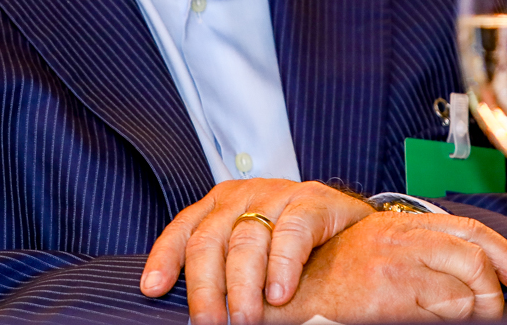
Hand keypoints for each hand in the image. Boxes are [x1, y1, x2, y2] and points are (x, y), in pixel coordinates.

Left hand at [140, 179, 373, 324]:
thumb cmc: (295, 249)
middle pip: (210, 241)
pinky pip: (291, 233)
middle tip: (210, 324)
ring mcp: (277, 195)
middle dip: (205, 289)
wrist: (354, 230)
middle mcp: (242, 196)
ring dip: (242, 286)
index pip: (184, 229)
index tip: (152, 289)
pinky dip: (283, 267)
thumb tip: (201, 311)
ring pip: (247, 240)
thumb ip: (224, 272)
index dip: (165, 258)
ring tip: (244, 319)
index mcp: (219, 206)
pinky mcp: (312, 200)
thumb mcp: (251, 254)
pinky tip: (280, 295)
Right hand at [266, 212, 506, 322]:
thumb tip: (476, 273)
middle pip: (475, 262)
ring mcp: (395, 272)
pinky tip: (427, 322)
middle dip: (493, 293)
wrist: (287, 283)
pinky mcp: (385, 301)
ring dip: (469, 314)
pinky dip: (443, 324)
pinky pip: (436, 318)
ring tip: (458, 319)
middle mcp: (401, 242)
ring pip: (463, 297)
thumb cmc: (333, 272)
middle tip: (491, 310)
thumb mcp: (379, 246)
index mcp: (403, 226)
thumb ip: (421, 251)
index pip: (471, 232)